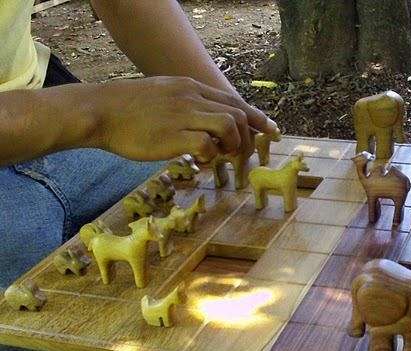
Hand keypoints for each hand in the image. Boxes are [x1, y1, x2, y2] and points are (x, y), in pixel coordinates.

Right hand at [92, 76, 276, 161]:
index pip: (234, 100)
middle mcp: (192, 98)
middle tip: (241, 154)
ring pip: (230, 126)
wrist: (100, 111)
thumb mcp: (164, 94)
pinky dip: (210, 157)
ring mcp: (184, 116)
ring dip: (232, 145)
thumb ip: (188, 103)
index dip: (257, 117)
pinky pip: (207, 146)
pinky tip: (199, 163)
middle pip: (238, 114)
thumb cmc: (129, 108)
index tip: (271, 130)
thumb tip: (207, 121)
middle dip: (248, 137)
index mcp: (191, 88)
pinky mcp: (173, 136)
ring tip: (221, 156)